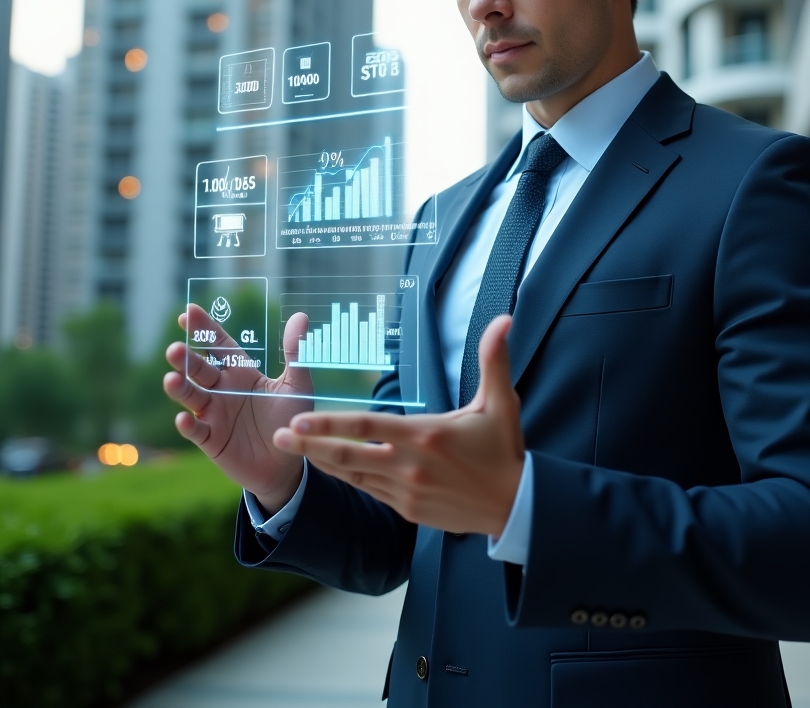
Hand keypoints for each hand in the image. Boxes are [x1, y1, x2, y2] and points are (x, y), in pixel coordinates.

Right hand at [164, 307, 312, 512]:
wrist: (289, 461)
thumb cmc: (292, 419)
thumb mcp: (297, 384)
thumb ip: (296, 352)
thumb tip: (301, 315)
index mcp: (242, 372)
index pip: (218, 345)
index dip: (204, 329)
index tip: (188, 312)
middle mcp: (223, 390)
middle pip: (199, 369)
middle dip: (186, 359)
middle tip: (175, 348)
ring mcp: (214, 414)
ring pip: (191, 396)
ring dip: (180, 388)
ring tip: (172, 378)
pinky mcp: (212, 440)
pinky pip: (196, 431)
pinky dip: (188, 425)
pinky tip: (183, 419)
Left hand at [273, 315, 524, 536]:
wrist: (514, 505)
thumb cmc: (504, 449)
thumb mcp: (501, 402)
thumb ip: (494, 358)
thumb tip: (504, 318)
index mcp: (426, 436)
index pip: (367, 427)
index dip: (329, 424)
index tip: (298, 419)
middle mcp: (410, 466)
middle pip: (348, 455)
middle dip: (309, 446)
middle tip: (276, 437)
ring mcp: (406, 492)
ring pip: (353, 476)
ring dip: (321, 462)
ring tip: (292, 451)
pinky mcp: (407, 509)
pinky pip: (369, 491)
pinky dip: (347, 478)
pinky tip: (331, 467)